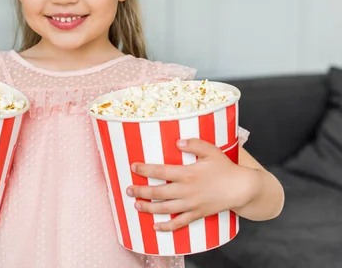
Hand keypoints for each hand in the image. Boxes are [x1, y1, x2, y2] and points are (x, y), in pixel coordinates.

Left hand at [127, 138, 258, 231]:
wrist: (242, 188)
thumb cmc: (225, 167)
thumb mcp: (211, 150)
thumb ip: (194, 144)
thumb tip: (177, 142)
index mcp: (187, 173)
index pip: (160, 171)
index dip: (144, 169)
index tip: (133, 167)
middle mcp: (186, 190)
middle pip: (158, 192)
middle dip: (141, 191)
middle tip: (128, 190)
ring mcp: (191, 204)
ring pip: (165, 209)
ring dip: (148, 208)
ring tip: (136, 205)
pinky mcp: (197, 214)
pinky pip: (179, 223)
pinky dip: (167, 227)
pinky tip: (156, 227)